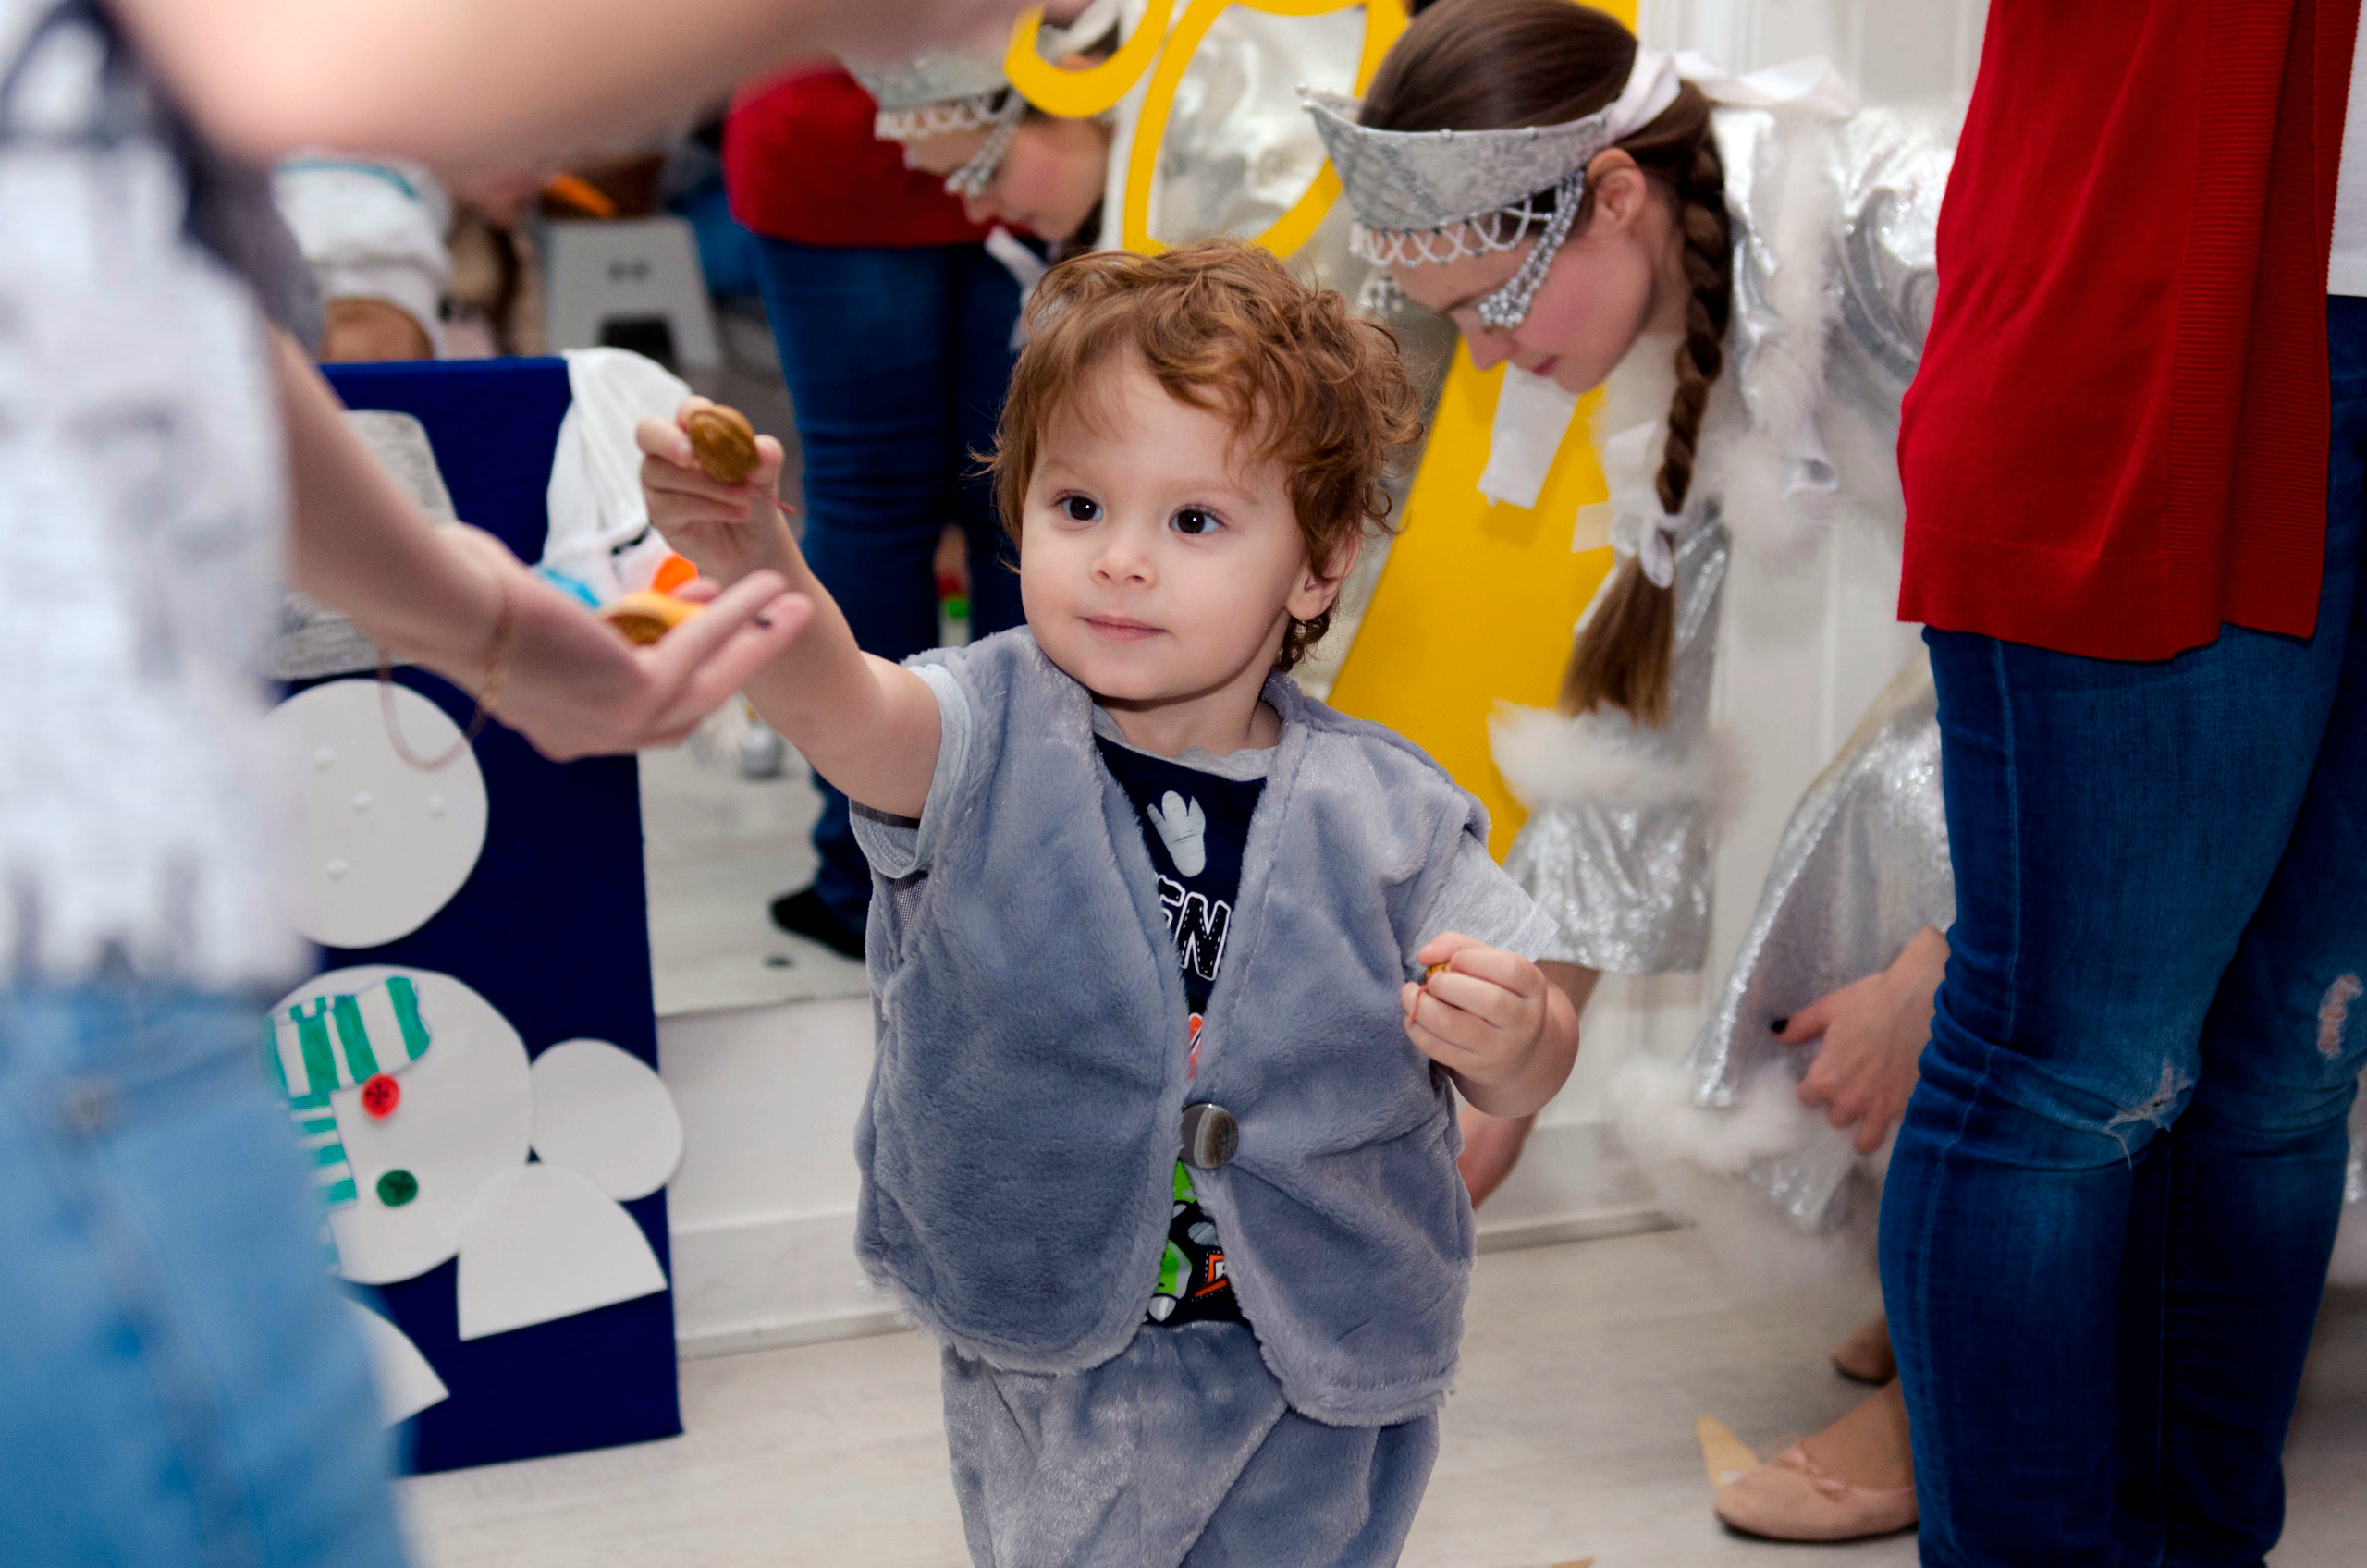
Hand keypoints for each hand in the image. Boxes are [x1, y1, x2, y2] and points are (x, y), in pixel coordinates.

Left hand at [442, 527, 812, 759]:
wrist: (448, 607)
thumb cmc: (464, 600)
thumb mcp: (521, 626)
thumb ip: (557, 629)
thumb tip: (550, 606)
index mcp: (563, 729)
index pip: (642, 712)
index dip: (685, 674)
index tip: (706, 628)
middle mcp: (593, 739)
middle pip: (690, 707)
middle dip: (738, 666)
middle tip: (770, 626)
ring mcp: (619, 727)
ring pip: (711, 684)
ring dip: (756, 641)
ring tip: (791, 605)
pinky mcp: (637, 697)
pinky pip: (703, 650)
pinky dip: (739, 616)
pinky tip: (766, 589)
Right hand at [636, 397, 798, 586]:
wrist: (753, 543)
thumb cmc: (753, 500)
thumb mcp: (766, 478)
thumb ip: (766, 459)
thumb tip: (763, 449)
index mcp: (695, 433)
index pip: (687, 411)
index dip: (695, 414)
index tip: (716, 429)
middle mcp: (669, 453)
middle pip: (648, 432)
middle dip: (667, 440)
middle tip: (689, 455)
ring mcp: (659, 483)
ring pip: (663, 473)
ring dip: (706, 484)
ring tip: (744, 497)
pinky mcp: (659, 512)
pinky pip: (672, 504)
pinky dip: (707, 507)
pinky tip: (735, 513)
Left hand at [1401, 933, 1578, 1117]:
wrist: (1516, 1050)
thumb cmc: (1497, 993)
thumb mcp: (1491, 965)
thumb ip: (1458, 946)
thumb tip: (1425, 954)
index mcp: (1533, 986)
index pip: (1510, 969)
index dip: (1474, 959)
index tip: (1455, 961)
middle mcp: (1524, 1019)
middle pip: (1487, 1000)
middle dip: (1447, 984)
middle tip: (1432, 981)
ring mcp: (1502, 1048)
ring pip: (1456, 1026)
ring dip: (1423, 1007)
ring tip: (1410, 994)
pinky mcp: (1476, 1067)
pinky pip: (1439, 1049)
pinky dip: (1417, 1030)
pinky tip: (1413, 1016)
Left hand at [1779, 924, 1948, 1153]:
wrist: (1925, 1004)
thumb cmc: (1873, 1001)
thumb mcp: (1829, 1008)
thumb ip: (1800, 1026)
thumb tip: (1776, 1033)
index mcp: (1825, 1079)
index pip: (1806, 1099)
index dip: (1812, 1088)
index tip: (1822, 1077)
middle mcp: (1850, 1101)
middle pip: (1835, 1119)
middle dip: (1841, 1106)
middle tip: (1853, 1087)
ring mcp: (1881, 1110)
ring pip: (1864, 1141)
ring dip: (1864, 1130)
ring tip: (1871, 1115)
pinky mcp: (1910, 1110)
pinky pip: (1896, 1133)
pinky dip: (1895, 1127)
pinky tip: (1899, 1112)